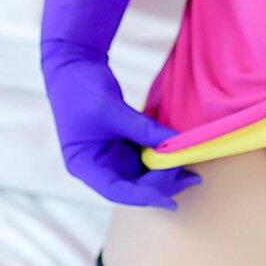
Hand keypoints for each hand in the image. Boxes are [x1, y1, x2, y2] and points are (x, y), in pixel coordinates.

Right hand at [41, 44, 202, 207]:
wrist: (73, 65)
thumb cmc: (82, 88)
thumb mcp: (112, 110)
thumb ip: (142, 129)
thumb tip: (175, 143)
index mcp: (84, 165)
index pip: (116, 190)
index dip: (144, 196)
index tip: (170, 199)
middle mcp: (97, 166)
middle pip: (132, 186)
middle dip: (160, 185)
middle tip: (190, 178)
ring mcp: (109, 156)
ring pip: (140, 174)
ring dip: (164, 174)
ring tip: (191, 172)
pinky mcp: (121, 144)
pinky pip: (144, 157)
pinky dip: (160, 158)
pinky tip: (179, 156)